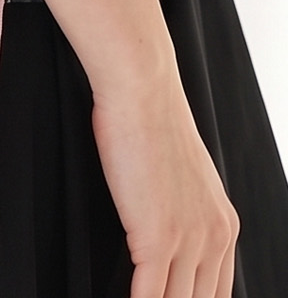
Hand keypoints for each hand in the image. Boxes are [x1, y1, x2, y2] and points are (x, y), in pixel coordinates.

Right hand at [90, 70, 238, 297]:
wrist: (142, 91)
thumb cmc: (150, 123)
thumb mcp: (184, 175)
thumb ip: (185, 211)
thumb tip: (165, 233)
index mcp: (225, 224)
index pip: (218, 293)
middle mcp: (215, 236)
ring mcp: (189, 240)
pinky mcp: (157, 238)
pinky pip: (149, 295)